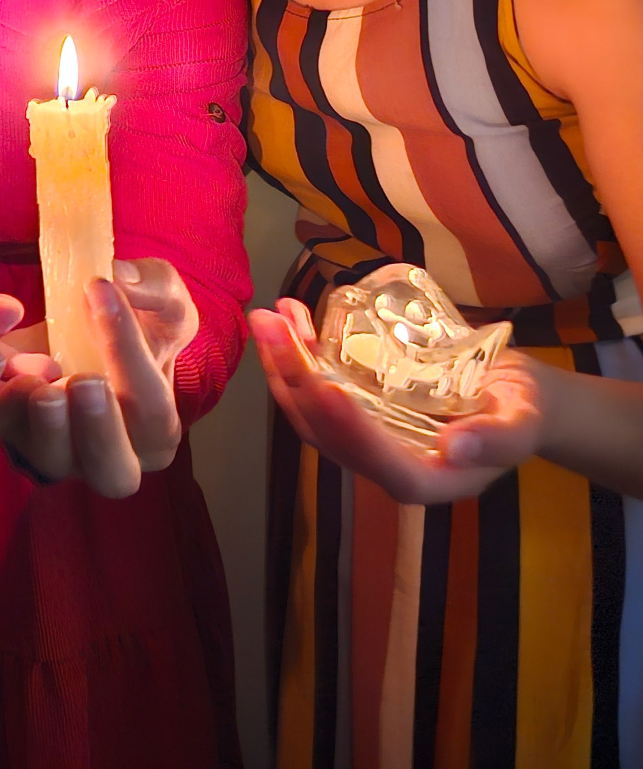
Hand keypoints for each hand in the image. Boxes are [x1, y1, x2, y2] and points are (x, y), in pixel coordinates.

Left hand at [0, 258, 197, 496]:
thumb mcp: (161, 294)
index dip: (129, 354)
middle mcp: (111, 454)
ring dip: (45, 426)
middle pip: (111, 467)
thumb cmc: (137, 316)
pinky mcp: (11, 431)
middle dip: (98, 428)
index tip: (99, 292)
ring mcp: (58, 449)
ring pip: (53, 458)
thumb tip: (119, 279)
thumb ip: (152, 287)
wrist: (82, 322)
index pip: (151, 408)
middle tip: (82, 382)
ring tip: (38, 387)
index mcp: (155, 430)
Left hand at [251, 297, 543, 504]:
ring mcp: (364, 437)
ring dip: (284, 363)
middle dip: (294, 380)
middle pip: (329, 433)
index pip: (382, 465)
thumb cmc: (522, 411)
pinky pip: (317, 389)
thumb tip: (458, 447)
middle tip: (271, 325)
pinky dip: (299, 354)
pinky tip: (290, 317)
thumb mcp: (524, 422)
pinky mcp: (355, 410)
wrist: (511, 394)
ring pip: (312, 411)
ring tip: (271, 315)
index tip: (328, 387)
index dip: (352, 431)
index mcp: (427, 479)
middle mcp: (384, 464)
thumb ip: (498, 439)